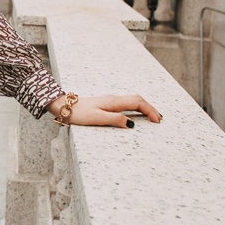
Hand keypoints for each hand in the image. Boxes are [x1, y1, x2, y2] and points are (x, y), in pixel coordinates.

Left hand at [47, 93, 161, 127]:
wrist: (64, 106)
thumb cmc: (79, 114)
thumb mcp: (97, 118)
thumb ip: (115, 120)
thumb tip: (132, 124)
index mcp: (114, 102)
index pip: (138, 102)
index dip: (150, 111)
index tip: (158, 121)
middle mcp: (114, 99)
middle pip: (138, 100)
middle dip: (150, 108)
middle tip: (160, 119)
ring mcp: (110, 101)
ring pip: (132, 101)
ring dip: (144, 107)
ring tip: (152, 117)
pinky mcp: (106, 104)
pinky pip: (126, 104)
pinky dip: (136, 108)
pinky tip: (136, 114)